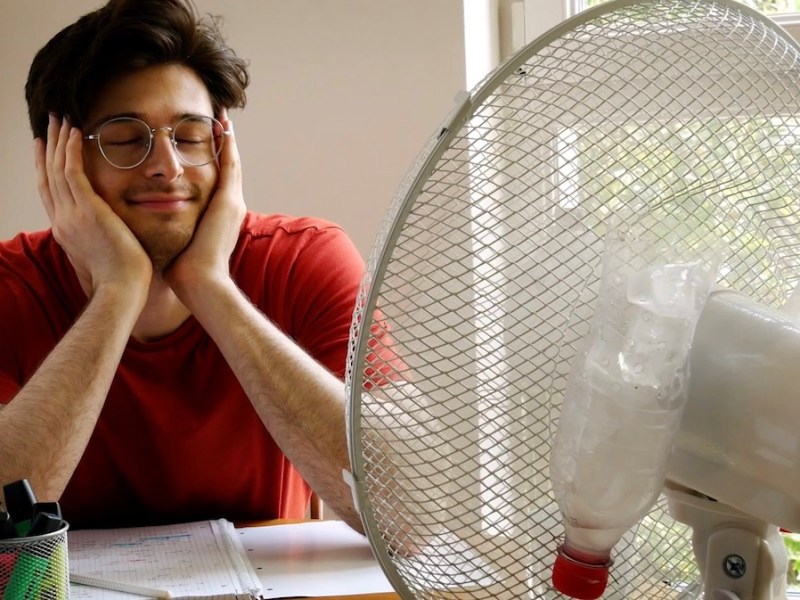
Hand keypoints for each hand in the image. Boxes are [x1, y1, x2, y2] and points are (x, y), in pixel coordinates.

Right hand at [34, 114, 151, 302]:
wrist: (122, 289)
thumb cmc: (121, 279)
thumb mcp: (102, 255)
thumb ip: (100, 238)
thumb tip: (109, 232)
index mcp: (66, 230)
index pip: (50, 192)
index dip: (46, 167)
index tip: (45, 149)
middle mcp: (62, 219)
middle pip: (48, 175)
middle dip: (49, 147)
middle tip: (48, 124)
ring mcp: (71, 214)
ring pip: (58, 168)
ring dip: (59, 140)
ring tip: (61, 118)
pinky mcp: (87, 209)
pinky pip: (73, 172)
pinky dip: (72, 150)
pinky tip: (75, 132)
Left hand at [165, 109, 245, 296]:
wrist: (200, 282)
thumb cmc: (185, 270)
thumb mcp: (178, 242)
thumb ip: (172, 230)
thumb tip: (152, 226)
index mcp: (219, 216)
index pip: (218, 182)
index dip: (214, 161)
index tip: (207, 142)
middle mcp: (230, 205)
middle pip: (228, 167)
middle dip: (224, 144)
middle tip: (220, 120)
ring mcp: (232, 202)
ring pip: (232, 161)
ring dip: (228, 138)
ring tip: (222, 116)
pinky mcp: (228, 200)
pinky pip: (229, 164)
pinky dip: (228, 145)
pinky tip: (222, 126)